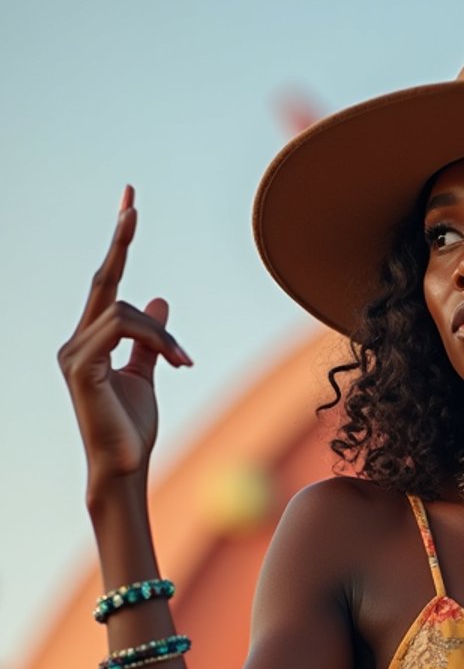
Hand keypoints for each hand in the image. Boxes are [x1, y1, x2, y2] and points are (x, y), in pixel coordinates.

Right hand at [57, 186, 191, 496]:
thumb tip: (162, 299)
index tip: (128, 206)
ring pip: (123, 311)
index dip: (118, 244)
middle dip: (119, 239)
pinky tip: (177, 362)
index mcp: (90, 341)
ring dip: (162, 334)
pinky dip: (155, 341)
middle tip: (132, 201)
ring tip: (183, 362)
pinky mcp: (82, 368)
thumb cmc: (132, 429)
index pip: (105, 284)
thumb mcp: (148, 374)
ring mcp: (74, 354)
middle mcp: (75, 342)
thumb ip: (152, 341)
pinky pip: (120, 330)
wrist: (124, 467)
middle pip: (103, 280)